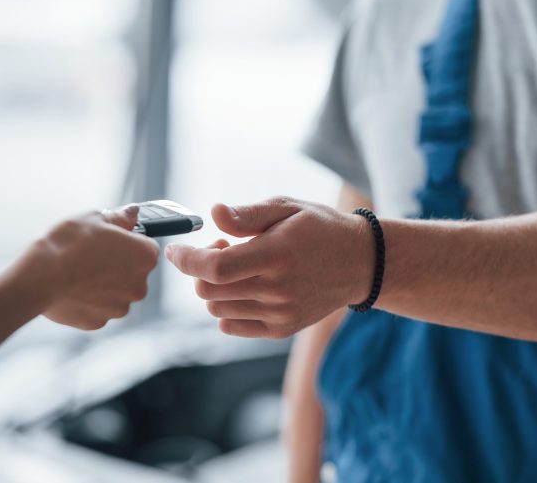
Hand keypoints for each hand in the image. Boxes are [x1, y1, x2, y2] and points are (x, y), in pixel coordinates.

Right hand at [13, 205, 158, 329]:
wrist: (39, 277)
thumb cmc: (68, 244)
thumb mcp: (95, 218)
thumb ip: (121, 218)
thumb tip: (133, 214)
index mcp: (145, 257)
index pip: (146, 247)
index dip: (128, 242)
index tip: (111, 241)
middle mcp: (140, 286)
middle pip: (133, 273)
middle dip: (118, 266)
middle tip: (91, 257)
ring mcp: (120, 307)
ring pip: (116, 293)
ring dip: (104, 285)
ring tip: (78, 273)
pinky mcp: (100, 321)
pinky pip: (99, 308)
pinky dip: (89, 301)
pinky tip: (72, 289)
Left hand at [165, 197, 373, 337]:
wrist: (360, 263)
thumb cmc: (319, 228)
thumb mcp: (287, 208)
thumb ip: (248, 214)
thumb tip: (214, 212)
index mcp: (277, 254)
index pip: (216, 267)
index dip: (187, 259)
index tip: (176, 250)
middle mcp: (278, 289)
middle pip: (209, 291)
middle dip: (201, 268)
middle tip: (222, 247)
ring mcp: (280, 314)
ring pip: (217, 309)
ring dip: (215, 286)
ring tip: (239, 265)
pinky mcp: (281, 328)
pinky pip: (231, 325)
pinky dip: (226, 307)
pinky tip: (245, 286)